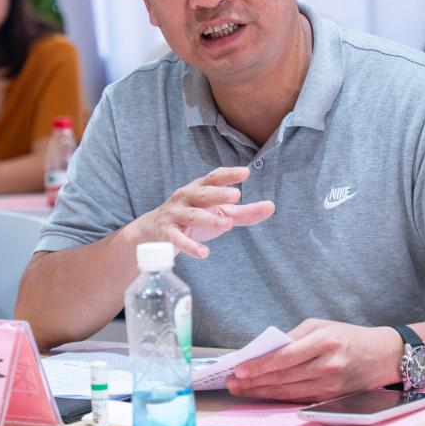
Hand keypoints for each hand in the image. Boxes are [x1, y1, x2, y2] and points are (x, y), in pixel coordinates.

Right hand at [129, 166, 274, 258]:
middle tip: (236, 195)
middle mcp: (186, 197)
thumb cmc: (191, 218)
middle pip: (203, 194)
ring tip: (226, 224)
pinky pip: (177, 239)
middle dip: (218, 194)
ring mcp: (174, 214)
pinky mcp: (166, 233)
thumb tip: (271, 206)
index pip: (214, 178)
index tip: (245, 172)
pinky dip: (190, 246)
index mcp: (200, 189)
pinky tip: (203, 253)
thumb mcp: (218, 213)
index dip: (228, 174)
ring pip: (192, 216)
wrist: (152, 232)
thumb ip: (244, 212)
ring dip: (208, 219)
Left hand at [225, 319, 401, 402]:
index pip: (285, 357)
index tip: (240, 369)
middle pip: (283, 377)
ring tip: (241, 389)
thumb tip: (266, 350)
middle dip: (253, 381)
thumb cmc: (349, 337)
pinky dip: (278, 396)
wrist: (384, 355)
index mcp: (324, 342)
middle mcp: (328, 365)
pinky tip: (263, 393)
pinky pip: (298, 398)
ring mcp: (330, 384)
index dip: (259, 366)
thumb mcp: (322, 326)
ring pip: (288, 391)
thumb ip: (294, 337)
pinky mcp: (331, 396)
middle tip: (232, 382)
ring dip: (261, 392)